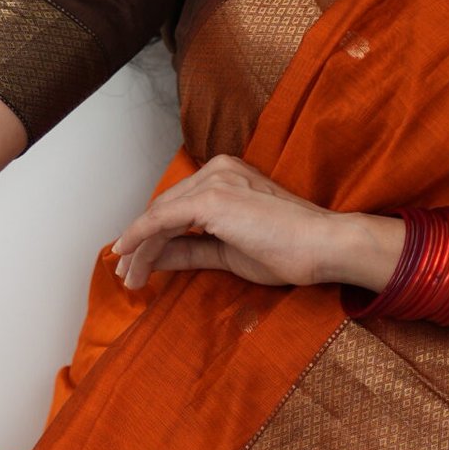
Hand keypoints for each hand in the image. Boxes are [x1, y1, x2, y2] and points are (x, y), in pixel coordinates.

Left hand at [108, 154, 395, 294]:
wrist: (322, 246)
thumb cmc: (288, 250)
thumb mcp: (228, 252)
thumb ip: (192, 250)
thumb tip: (157, 258)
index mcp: (226, 175)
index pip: (177, 206)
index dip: (151, 235)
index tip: (135, 261)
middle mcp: (216, 170)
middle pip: (163, 209)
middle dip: (139, 244)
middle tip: (126, 274)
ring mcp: (213, 181)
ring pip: (158, 216)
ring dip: (137, 249)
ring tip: (128, 279)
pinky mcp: (210, 199)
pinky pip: (161, 219)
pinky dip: (139, 238)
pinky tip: (126, 256)